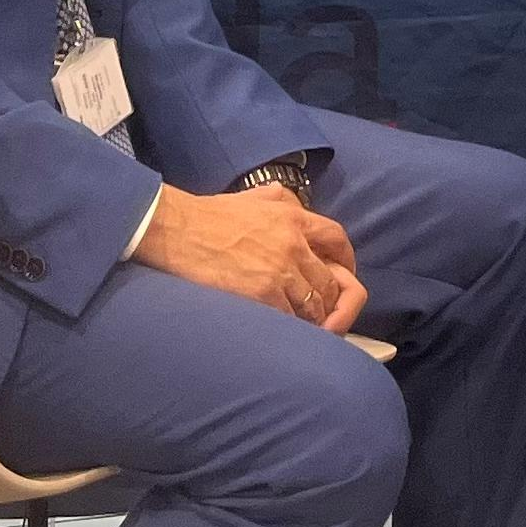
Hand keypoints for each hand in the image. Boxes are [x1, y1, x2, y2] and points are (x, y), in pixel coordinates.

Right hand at [135, 183, 366, 333]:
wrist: (179, 230)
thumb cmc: (210, 214)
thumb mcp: (254, 196)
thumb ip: (282, 200)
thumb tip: (299, 207)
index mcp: (293, 217)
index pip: (337, 238)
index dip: (346, 258)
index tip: (344, 272)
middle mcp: (293, 244)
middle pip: (328, 279)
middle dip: (328, 296)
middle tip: (320, 308)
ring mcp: (279, 271)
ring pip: (313, 303)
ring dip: (310, 316)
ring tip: (300, 323)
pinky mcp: (261, 294)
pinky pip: (289, 318)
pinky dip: (290, 327)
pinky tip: (282, 329)